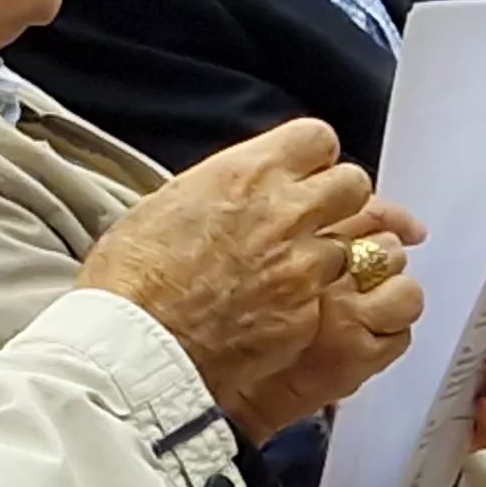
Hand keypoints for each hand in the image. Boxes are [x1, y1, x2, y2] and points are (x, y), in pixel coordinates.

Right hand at [77, 118, 422, 438]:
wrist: (135, 348)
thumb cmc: (132, 279)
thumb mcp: (166, 204)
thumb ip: (220, 187)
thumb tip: (236, 186)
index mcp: (246, 173)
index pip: (317, 138)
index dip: (311, 156)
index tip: (301, 170)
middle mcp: (284, 212)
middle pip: (353, 184)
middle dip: (337, 199)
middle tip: (311, 216)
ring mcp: (303, 266)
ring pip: (353, 245)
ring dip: (327, 254)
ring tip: (289, 272)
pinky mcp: (309, 312)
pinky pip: (332, 297)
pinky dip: (313, 300)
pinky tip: (279, 309)